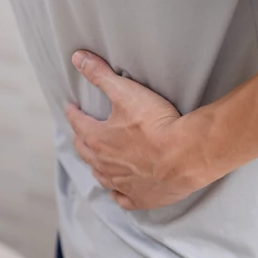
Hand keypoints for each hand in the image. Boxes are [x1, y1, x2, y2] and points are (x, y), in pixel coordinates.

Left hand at [66, 50, 210, 209]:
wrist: (186, 155)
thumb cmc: (157, 124)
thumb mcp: (126, 92)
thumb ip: (100, 75)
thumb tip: (78, 58)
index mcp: (97, 139)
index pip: (78, 123)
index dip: (73, 113)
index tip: (71, 107)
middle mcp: (104, 164)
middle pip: (85, 151)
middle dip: (80, 139)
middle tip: (80, 132)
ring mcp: (121, 183)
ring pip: (100, 175)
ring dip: (96, 166)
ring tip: (95, 160)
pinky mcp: (139, 198)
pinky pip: (122, 199)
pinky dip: (118, 193)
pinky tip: (118, 191)